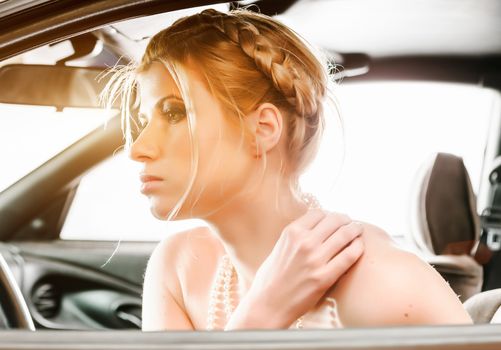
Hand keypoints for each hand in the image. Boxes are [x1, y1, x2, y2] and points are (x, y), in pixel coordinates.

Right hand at [242, 209, 364, 327]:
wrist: (268, 304)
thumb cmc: (272, 278)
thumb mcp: (280, 247)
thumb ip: (297, 236)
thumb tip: (317, 227)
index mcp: (291, 232)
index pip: (318, 214)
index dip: (329, 215)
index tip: (334, 220)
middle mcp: (304, 242)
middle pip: (334, 220)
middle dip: (345, 220)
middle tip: (350, 223)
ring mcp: (315, 259)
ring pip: (345, 234)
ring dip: (355, 229)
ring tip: (358, 230)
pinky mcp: (324, 277)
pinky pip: (349, 255)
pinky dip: (358, 247)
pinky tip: (359, 246)